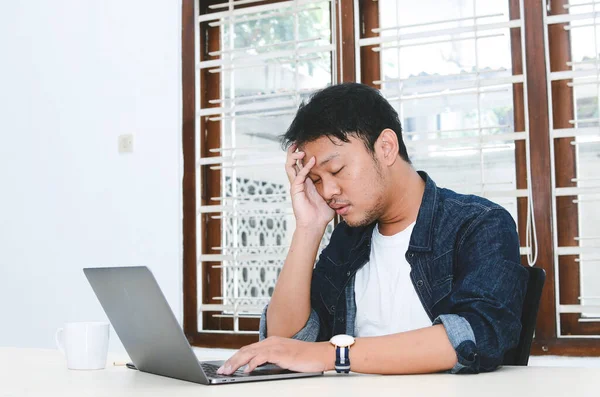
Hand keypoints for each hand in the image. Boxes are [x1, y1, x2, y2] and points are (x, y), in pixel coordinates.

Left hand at [217, 336, 332, 374]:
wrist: (320, 354)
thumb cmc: (305, 357)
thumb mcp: (284, 358)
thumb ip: (271, 360)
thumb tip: (256, 368)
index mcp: (271, 342)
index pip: (248, 349)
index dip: (235, 358)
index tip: (226, 366)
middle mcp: (271, 341)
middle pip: (246, 350)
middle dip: (231, 360)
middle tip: (222, 370)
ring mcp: (275, 346)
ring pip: (250, 353)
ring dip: (237, 362)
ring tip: (228, 370)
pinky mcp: (281, 353)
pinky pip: (262, 357)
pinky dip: (252, 363)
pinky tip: (246, 369)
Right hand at [285, 143, 334, 230]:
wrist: (315, 225)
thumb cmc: (321, 214)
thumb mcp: (330, 198)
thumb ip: (335, 190)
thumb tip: (347, 185)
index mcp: (306, 182)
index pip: (300, 164)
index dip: (302, 155)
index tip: (307, 144)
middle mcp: (299, 182)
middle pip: (291, 162)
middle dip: (293, 151)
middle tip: (297, 142)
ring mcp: (296, 186)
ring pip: (289, 166)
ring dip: (293, 157)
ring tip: (300, 150)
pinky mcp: (295, 190)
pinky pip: (298, 176)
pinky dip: (304, 167)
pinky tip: (311, 161)